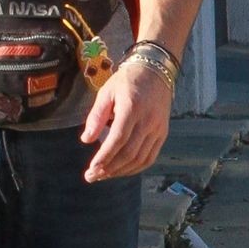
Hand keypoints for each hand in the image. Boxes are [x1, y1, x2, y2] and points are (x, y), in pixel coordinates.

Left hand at [81, 59, 172, 181]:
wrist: (155, 71)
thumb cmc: (127, 81)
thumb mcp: (106, 92)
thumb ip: (96, 116)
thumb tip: (86, 140)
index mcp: (132, 108)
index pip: (118, 139)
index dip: (104, 157)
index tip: (91, 168)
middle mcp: (147, 121)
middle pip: (129, 153)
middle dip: (109, 169)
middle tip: (92, 176)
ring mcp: (158, 129)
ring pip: (140, 158)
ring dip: (121, 171)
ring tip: (104, 175)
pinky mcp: (162, 133)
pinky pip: (150, 157)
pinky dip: (136, 168)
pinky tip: (122, 171)